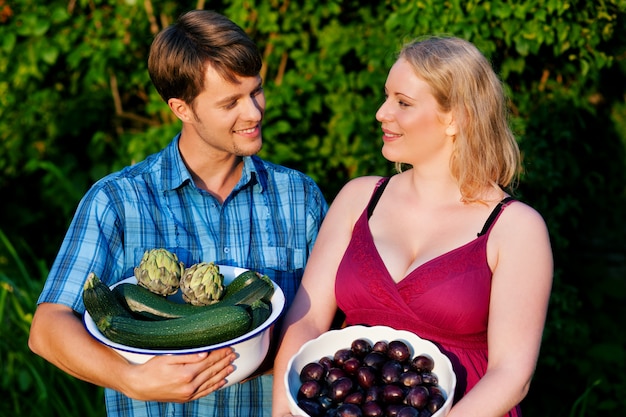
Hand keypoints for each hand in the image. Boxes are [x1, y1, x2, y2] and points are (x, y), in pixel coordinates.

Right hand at [121, 347, 236, 401]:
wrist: (139, 386)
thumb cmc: (152, 368)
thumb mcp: (167, 357)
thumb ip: (188, 355)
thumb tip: (205, 353)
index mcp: (186, 374)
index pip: (208, 361)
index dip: (220, 354)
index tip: (228, 347)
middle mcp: (189, 386)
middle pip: (212, 371)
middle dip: (224, 362)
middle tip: (234, 354)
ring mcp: (188, 394)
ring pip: (210, 383)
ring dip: (222, 374)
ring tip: (232, 366)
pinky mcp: (186, 398)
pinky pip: (204, 392)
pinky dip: (214, 387)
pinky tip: (221, 382)